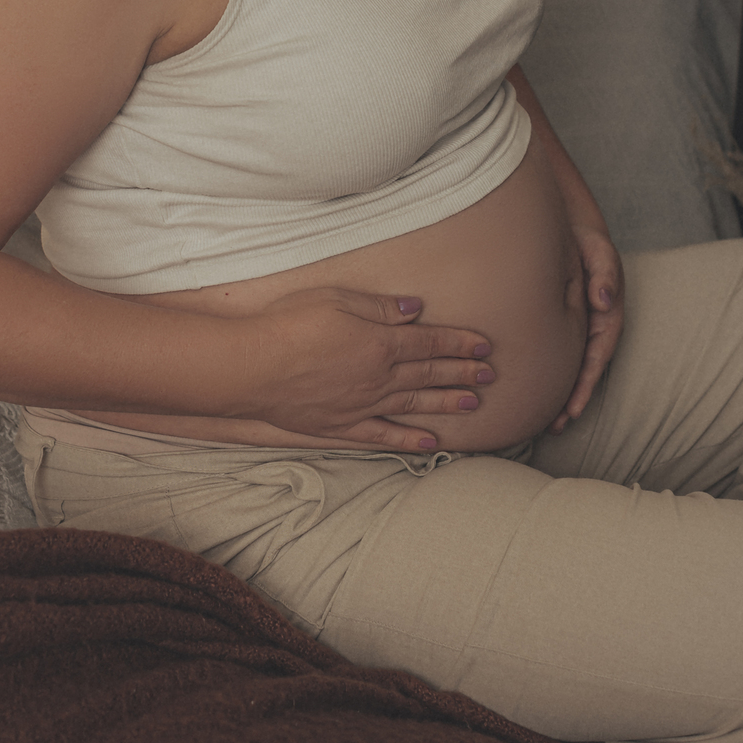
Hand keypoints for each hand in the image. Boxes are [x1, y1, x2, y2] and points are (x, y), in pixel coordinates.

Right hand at [243, 287, 493, 450]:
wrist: (252, 368)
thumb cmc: (289, 325)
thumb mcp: (337, 299)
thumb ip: (379, 307)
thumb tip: (416, 311)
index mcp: (381, 342)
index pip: (430, 341)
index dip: (460, 343)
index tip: (484, 346)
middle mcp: (379, 377)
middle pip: (429, 373)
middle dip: (463, 373)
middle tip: (490, 376)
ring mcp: (362, 405)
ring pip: (415, 405)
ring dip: (446, 403)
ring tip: (474, 405)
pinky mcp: (342, 426)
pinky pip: (384, 435)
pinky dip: (409, 439)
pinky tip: (430, 443)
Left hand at [547, 226, 623, 435]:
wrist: (566, 225)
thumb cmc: (585, 239)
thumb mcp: (599, 251)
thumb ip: (604, 274)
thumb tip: (604, 299)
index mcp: (606, 315)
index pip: (597, 357)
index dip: (585, 384)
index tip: (573, 409)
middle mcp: (593, 325)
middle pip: (583, 369)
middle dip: (572, 400)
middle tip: (555, 426)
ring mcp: (577, 324)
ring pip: (568, 364)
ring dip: (560, 393)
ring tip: (545, 422)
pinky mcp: (559, 319)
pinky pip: (555, 350)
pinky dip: (548, 371)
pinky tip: (531, 387)